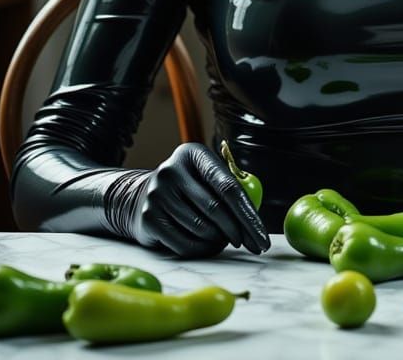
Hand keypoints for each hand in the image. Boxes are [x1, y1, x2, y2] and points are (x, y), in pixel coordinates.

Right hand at [116, 143, 270, 258]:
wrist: (140, 196)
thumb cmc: (188, 188)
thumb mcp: (206, 176)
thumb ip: (231, 188)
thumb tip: (257, 221)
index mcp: (194, 154)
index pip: (228, 186)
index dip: (248, 214)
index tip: (262, 236)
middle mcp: (172, 170)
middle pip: (216, 209)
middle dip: (239, 231)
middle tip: (252, 245)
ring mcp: (157, 194)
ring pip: (201, 229)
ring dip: (219, 240)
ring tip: (223, 239)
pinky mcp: (148, 218)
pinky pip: (184, 244)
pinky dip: (201, 249)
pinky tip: (206, 244)